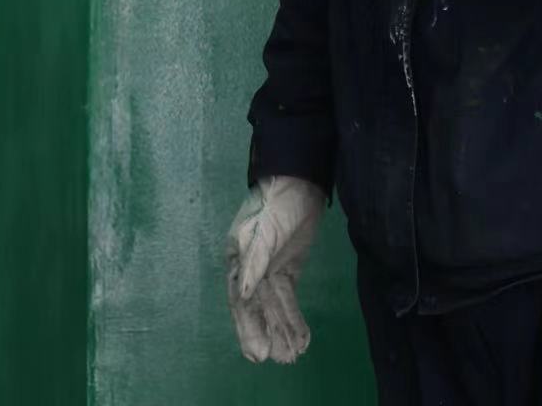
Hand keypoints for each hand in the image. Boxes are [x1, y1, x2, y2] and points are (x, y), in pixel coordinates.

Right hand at [225, 176, 325, 363]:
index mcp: (238, 259)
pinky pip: (288, 298)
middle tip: (280, 360)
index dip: (249, 328)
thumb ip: (254, 260)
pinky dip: (293, 317)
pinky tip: (303, 336)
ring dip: (283, 330)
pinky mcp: (286, 268)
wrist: (298, 182)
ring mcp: (269, 269)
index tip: (258, 354)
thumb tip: (242, 293)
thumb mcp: (265, 230)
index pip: (241, 301)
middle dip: (267, 334)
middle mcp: (250, 268)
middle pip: (257, 308)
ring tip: (294, 355)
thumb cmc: (276, 202)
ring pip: (275, 306)